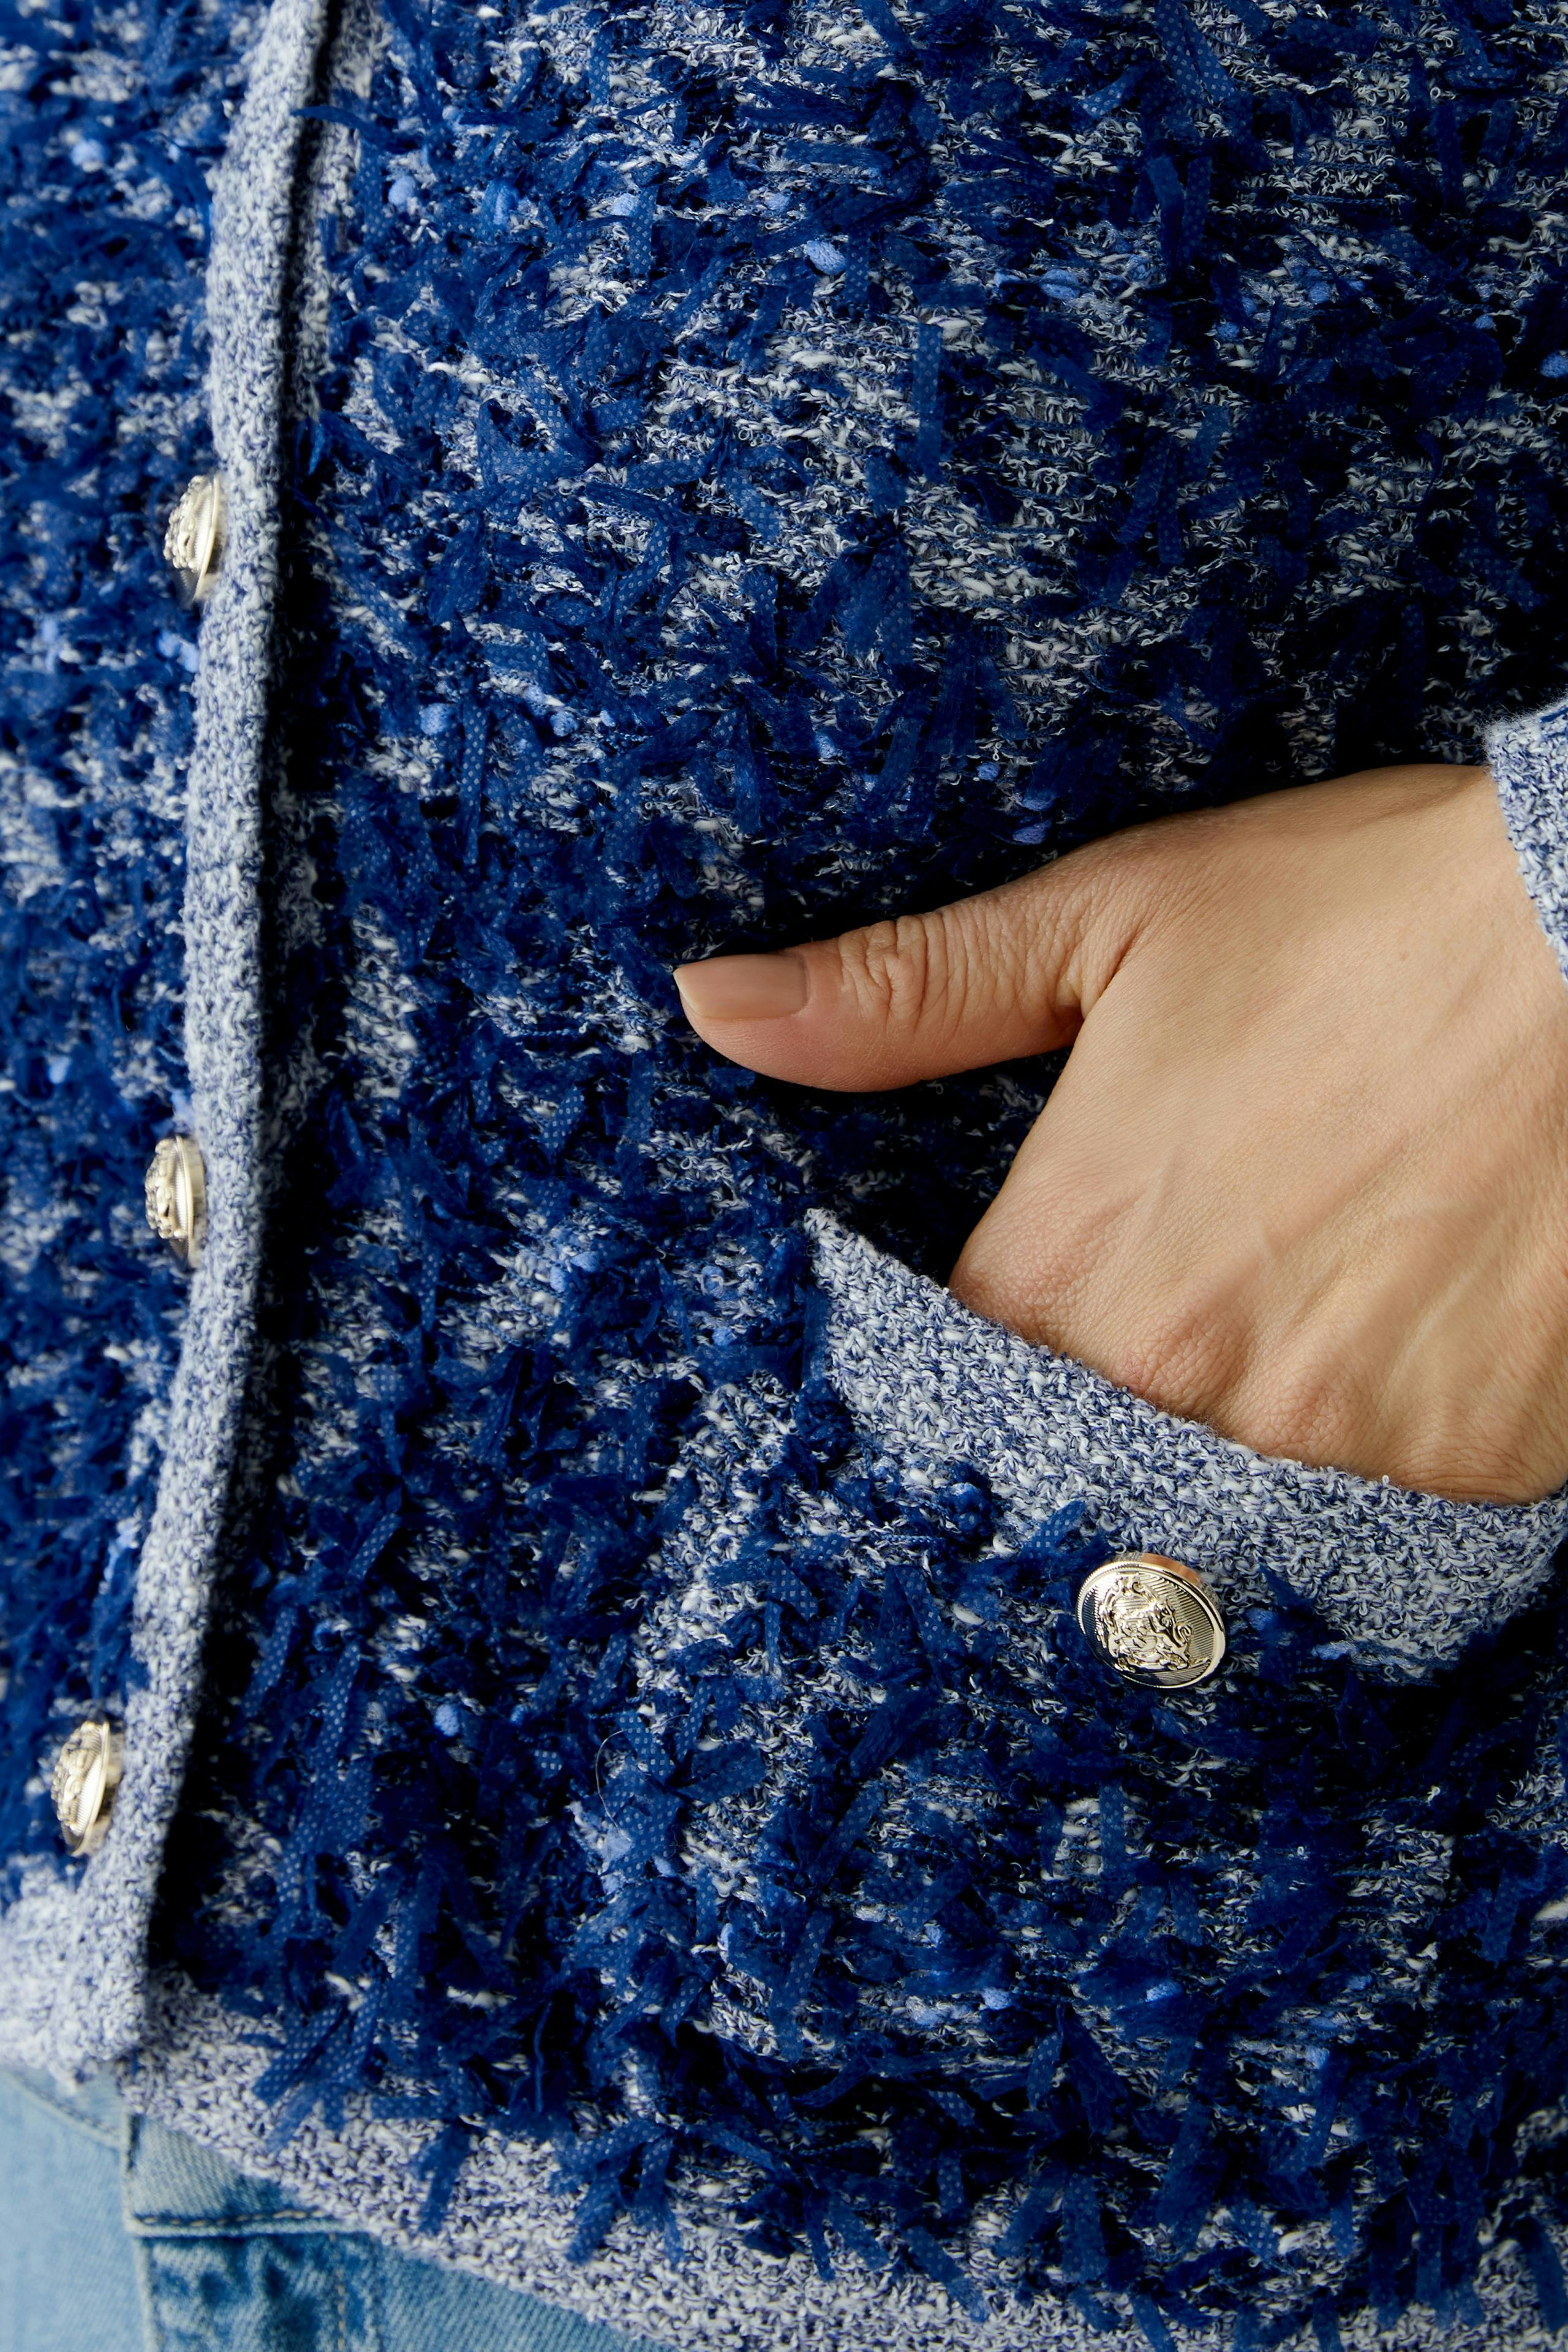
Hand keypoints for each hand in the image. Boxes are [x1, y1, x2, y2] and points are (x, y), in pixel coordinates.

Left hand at [674, 764, 1567, 1503]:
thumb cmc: (1363, 913)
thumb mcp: (1112, 919)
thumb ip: (900, 996)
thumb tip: (707, 1006)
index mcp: (1068, 1267)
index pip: (953, 1379)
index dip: (989, 1334)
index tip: (1041, 1291)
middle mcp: (1180, 1388)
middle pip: (1086, 1453)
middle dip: (1119, 1384)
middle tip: (1209, 1273)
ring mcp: (1334, 1450)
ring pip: (1236, 1495)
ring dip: (1253, 1416)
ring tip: (1316, 1283)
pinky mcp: (1473, 1473)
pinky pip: (1384, 1505)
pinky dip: (1385, 1435)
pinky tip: (1413, 1323)